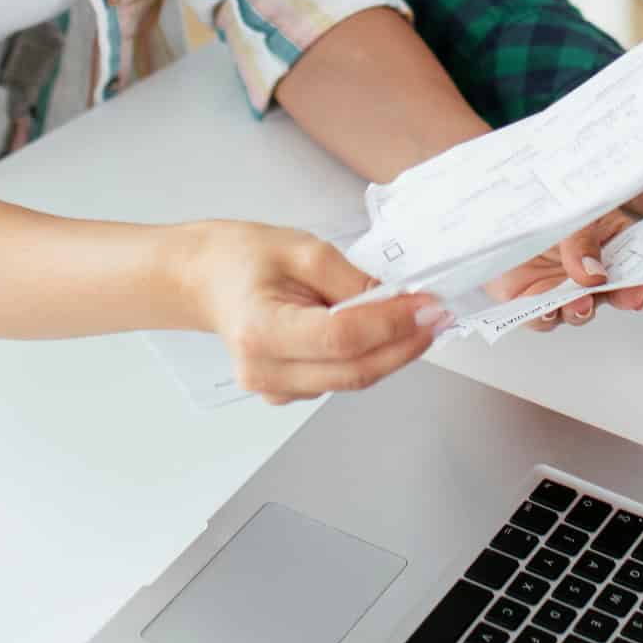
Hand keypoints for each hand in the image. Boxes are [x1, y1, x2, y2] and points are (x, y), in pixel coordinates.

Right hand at [182, 221, 446, 404]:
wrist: (205, 280)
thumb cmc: (242, 258)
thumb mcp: (302, 249)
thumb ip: (352, 279)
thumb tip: (399, 302)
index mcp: (260, 330)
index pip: (342, 338)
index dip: (393, 324)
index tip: (428, 305)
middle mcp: (264, 371)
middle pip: (355, 370)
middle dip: (406, 343)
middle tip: (438, 316)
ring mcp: (273, 389)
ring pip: (353, 379)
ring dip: (391, 352)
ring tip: (413, 317)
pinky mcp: (286, 393)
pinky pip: (340, 380)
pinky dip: (368, 357)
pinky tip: (377, 332)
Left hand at [483, 210, 642, 332]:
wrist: (492, 203)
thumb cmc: (537, 199)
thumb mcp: (569, 210)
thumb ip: (581, 240)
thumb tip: (592, 273)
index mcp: (605, 239)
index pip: (630, 263)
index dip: (636, 281)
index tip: (637, 292)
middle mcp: (586, 269)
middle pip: (609, 293)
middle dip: (613, 298)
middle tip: (610, 295)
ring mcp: (559, 286)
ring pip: (578, 310)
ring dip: (580, 311)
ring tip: (576, 304)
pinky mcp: (529, 299)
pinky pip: (540, 316)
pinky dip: (544, 316)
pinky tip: (544, 311)